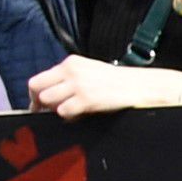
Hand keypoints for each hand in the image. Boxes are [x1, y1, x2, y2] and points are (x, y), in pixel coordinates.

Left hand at [27, 57, 181, 118]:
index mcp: (71, 63)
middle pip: (36, 88)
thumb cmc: (121, 83)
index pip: (38, 78)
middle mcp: (71, 71)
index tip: (39, 106)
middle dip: (39, 103)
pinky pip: (63, 112)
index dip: (36, 95)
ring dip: (55, 110)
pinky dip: (69, 117)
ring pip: (47, 100)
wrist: (145, 86)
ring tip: (70, 113)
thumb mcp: (92, 72)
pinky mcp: (87, 99)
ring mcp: (78, 84)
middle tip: (47, 112)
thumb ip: (71, 78)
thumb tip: (52, 96)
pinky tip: (82, 116)